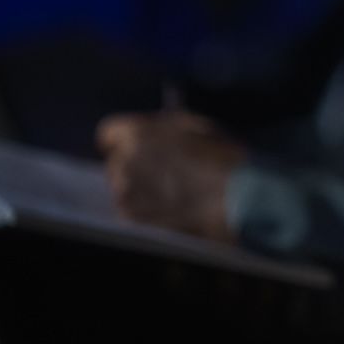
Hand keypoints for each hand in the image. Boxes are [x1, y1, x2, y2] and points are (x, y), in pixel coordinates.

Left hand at [95, 108, 245, 242]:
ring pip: (121, 188)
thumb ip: (162, 127)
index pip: (108, 132)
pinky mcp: (134, 219)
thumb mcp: (193, 125)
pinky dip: (143, 211)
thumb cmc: (220, 155)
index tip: (128, 145)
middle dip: (132, 165)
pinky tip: (166, 209)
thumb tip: (151, 131)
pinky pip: (129, 212)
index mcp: (136, 132)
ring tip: (166, 193)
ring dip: (137, 189)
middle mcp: (124, 160)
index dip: (119, 139)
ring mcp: (127, 192)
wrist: (234, 195)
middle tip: (159, 172)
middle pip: (115, 161)